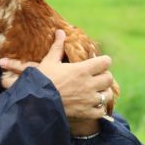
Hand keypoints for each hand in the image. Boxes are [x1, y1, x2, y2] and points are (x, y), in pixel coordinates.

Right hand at [0, 30, 114, 119]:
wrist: (36, 102)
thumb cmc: (42, 80)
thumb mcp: (49, 61)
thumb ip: (58, 47)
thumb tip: (60, 32)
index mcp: (82, 70)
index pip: (105, 62)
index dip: (103, 61)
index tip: (98, 63)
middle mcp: (89, 84)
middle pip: (108, 78)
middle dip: (104, 77)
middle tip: (96, 78)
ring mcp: (89, 99)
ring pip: (108, 95)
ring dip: (103, 93)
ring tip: (96, 92)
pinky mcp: (86, 112)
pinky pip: (101, 111)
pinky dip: (99, 108)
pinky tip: (92, 106)